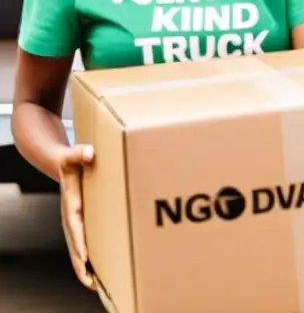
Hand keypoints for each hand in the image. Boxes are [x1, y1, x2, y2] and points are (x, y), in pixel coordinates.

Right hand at [58, 144, 94, 290]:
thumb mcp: (75, 154)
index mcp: (72, 204)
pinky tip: (101, 272)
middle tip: (90, 283)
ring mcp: (79, 222)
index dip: (79, 242)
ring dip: (86, 268)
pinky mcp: (86, 222)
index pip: (75, 226)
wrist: (67, 164)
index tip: (84, 257)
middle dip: (81, 265)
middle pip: (75, 245)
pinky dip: (91, 258)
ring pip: (80, 249)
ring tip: (95, 286)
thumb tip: (88, 153)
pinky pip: (88, 243)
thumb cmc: (74, 160)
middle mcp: (73, 217)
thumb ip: (80, 152)